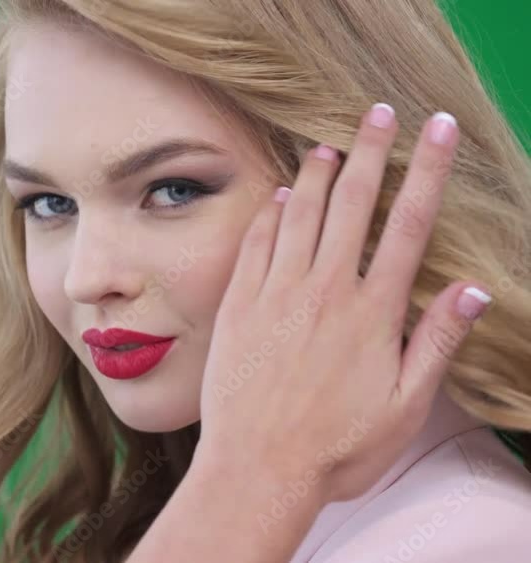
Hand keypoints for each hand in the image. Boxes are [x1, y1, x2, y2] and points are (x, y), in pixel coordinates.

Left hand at [194, 104, 487, 505]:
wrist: (258, 469)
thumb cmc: (337, 447)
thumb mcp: (405, 407)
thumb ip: (436, 343)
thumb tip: (473, 290)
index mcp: (372, 312)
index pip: (408, 225)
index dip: (427, 171)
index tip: (438, 129)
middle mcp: (324, 292)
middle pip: (353, 205)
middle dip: (372, 152)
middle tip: (380, 113)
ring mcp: (275, 295)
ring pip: (299, 216)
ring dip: (316, 175)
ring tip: (330, 145)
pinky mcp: (237, 307)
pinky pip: (255, 246)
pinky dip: (268, 215)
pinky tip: (277, 197)